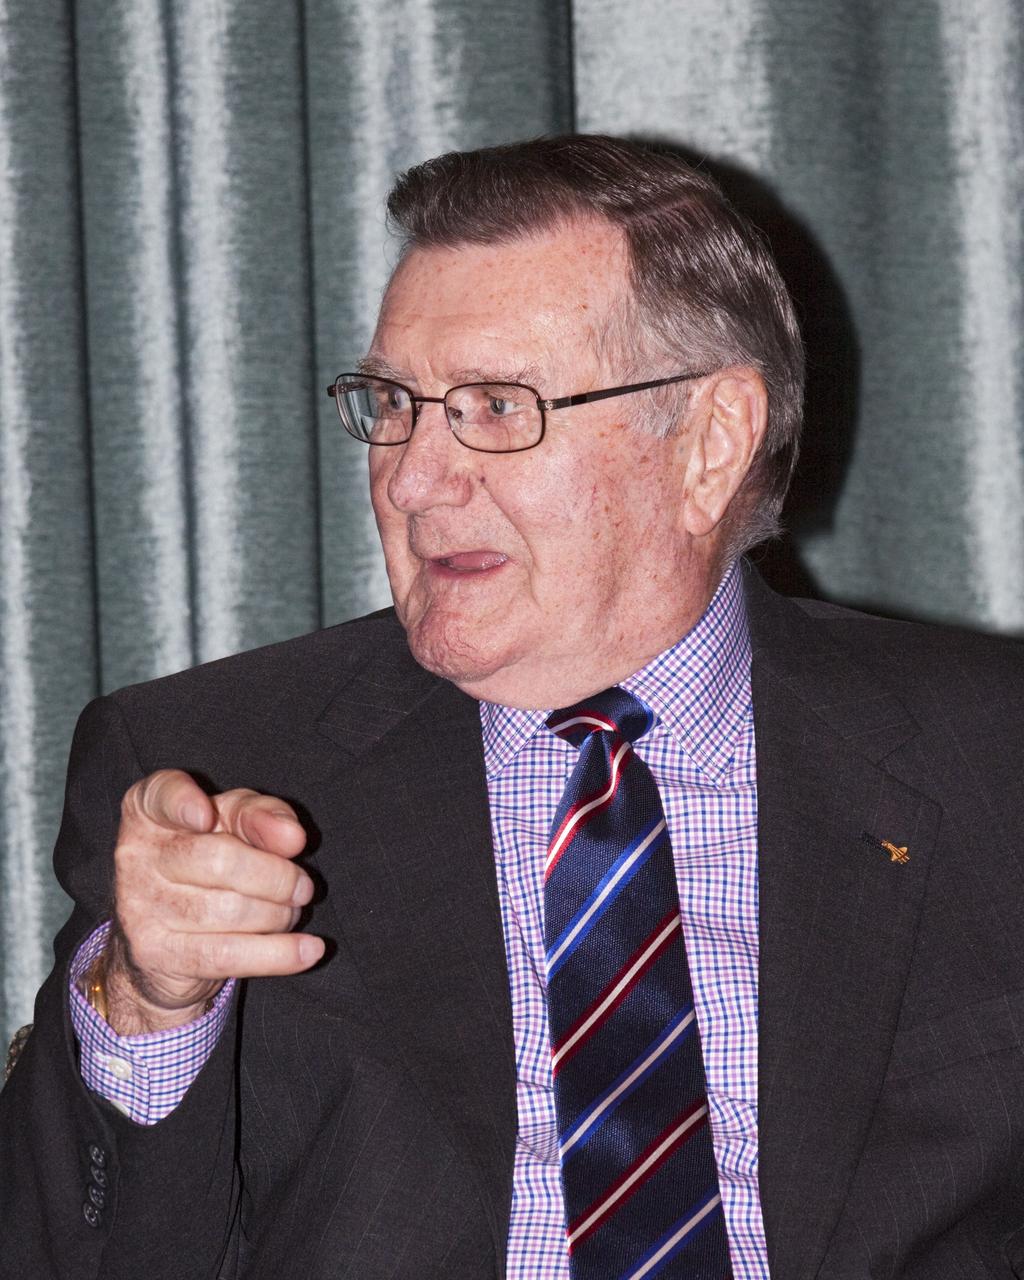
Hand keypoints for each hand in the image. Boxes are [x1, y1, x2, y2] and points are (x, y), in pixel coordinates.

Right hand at [105, 769, 323, 1032]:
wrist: (168, 943)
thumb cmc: (211, 861)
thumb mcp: (237, 823)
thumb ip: (263, 815)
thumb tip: (292, 837)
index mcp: (149, 811)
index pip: (161, 794)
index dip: (182, 802)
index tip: (206, 815)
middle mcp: (136, 855)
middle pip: (218, 859)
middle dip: (277, 877)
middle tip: (303, 887)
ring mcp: (139, 907)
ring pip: (230, 911)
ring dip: (279, 915)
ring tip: (290, 913)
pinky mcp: (155, 954)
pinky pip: (228, 954)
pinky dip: (279, 954)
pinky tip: (309, 950)